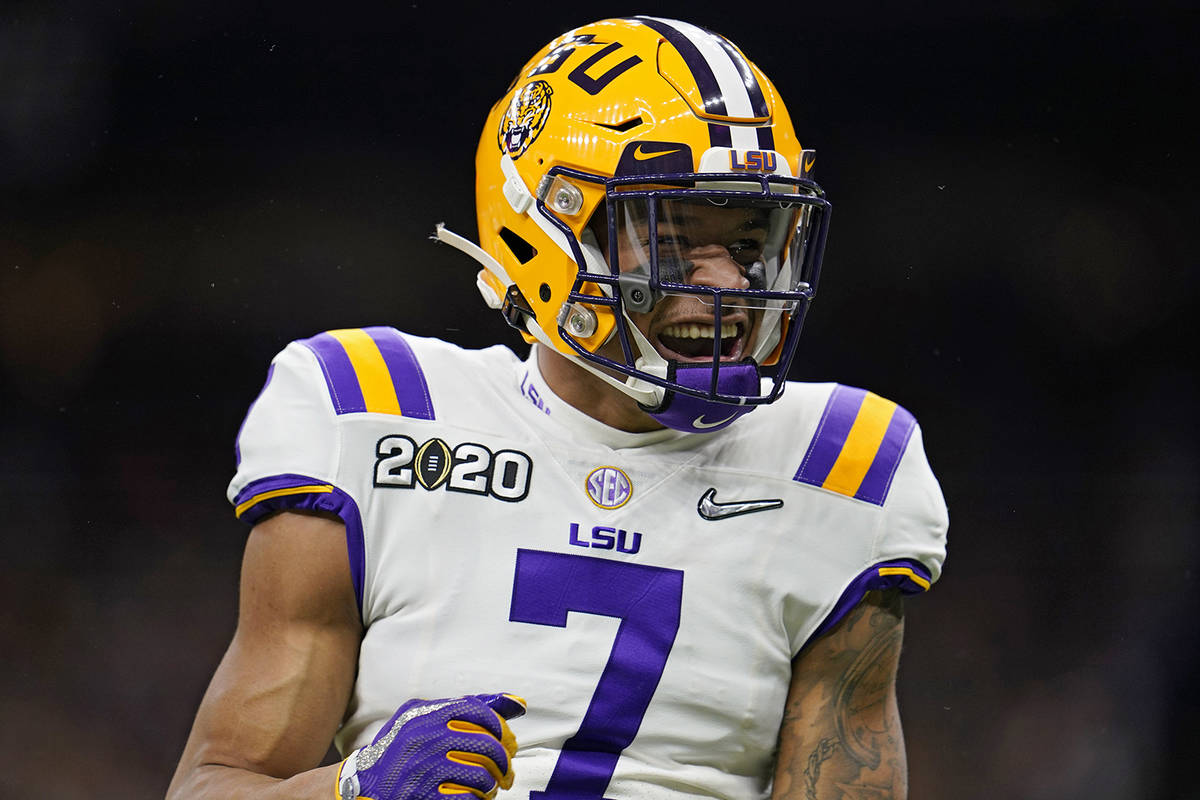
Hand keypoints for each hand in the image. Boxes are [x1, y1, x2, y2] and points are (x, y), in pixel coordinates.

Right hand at [336, 693, 525, 799]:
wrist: (361, 784)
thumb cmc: (399, 748)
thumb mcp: (422, 718)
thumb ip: (465, 707)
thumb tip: (517, 703)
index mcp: (426, 716)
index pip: (477, 710)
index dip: (498, 725)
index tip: (503, 739)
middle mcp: (426, 740)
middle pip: (485, 745)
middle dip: (503, 762)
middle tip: (505, 772)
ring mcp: (425, 770)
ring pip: (481, 774)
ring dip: (492, 784)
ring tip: (489, 787)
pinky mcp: (424, 796)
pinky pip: (468, 798)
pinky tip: (475, 798)